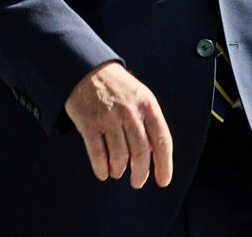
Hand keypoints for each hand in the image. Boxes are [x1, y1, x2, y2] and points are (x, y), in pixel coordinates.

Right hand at [64, 60, 172, 188]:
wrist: (87, 68)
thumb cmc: (117, 87)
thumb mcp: (140, 96)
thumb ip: (149, 121)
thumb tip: (155, 154)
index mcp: (147, 105)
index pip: (162, 141)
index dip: (164, 165)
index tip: (163, 180)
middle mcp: (129, 112)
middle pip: (140, 153)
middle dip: (140, 173)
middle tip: (137, 182)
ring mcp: (108, 117)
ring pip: (119, 157)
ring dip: (119, 170)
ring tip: (118, 172)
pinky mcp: (88, 123)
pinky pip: (97, 154)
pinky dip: (101, 168)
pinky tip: (103, 172)